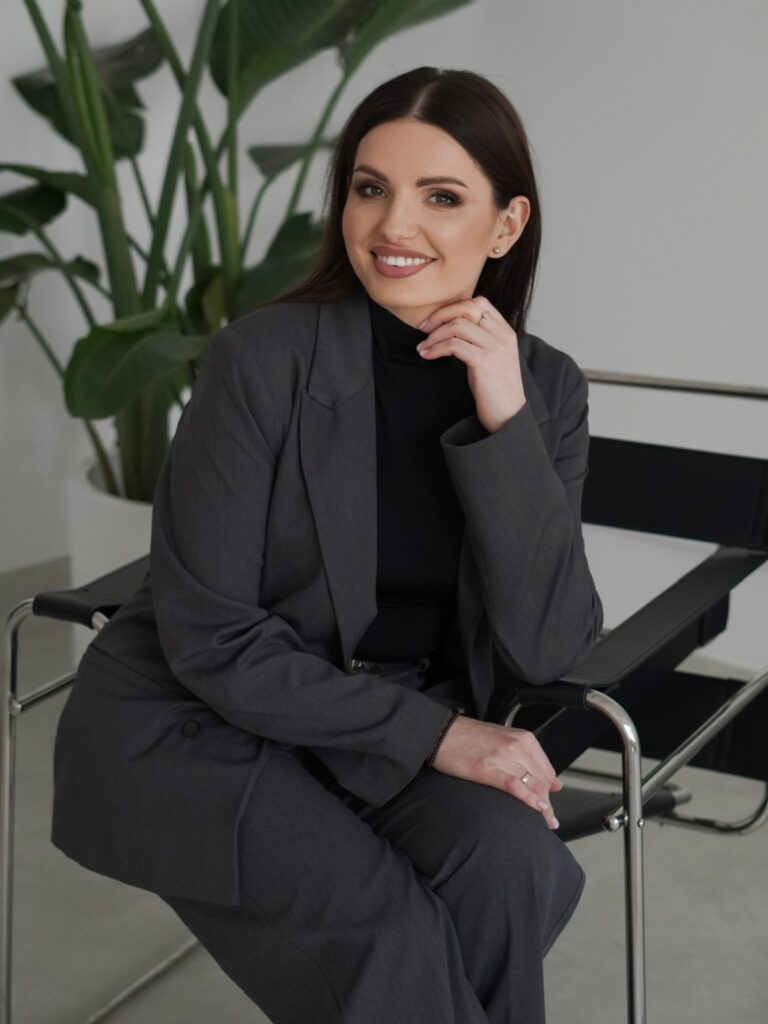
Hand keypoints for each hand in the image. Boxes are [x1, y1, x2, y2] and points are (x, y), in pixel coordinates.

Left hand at [416, 297, 526, 433]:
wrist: (508, 414)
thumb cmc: (495, 389)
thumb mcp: (492, 356)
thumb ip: (480, 339)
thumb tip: (450, 327)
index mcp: (505, 331)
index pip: (479, 303)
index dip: (453, 307)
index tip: (435, 320)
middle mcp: (502, 335)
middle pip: (467, 309)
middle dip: (440, 316)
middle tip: (423, 329)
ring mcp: (495, 347)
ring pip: (457, 326)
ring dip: (434, 335)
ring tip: (423, 347)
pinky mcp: (484, 361)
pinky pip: (453, 345)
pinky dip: (436, 348)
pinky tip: (427, 355)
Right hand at [432, 714, 562, 829]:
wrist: (442, 732)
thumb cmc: (470, 736)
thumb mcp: (503, 738)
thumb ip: (527, 756)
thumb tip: (551, 781)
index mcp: (523, 738)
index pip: (546, 770)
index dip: (551, 790)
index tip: (551, 803)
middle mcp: (517, 746)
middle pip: (542, 780)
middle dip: (548, 802)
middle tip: (549, 819)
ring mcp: (503, 757)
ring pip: (533, 785)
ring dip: (543, 807)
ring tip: (546, 822)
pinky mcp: (487, 770)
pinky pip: (515, 787)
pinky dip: (529, 800)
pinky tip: (538, 809)